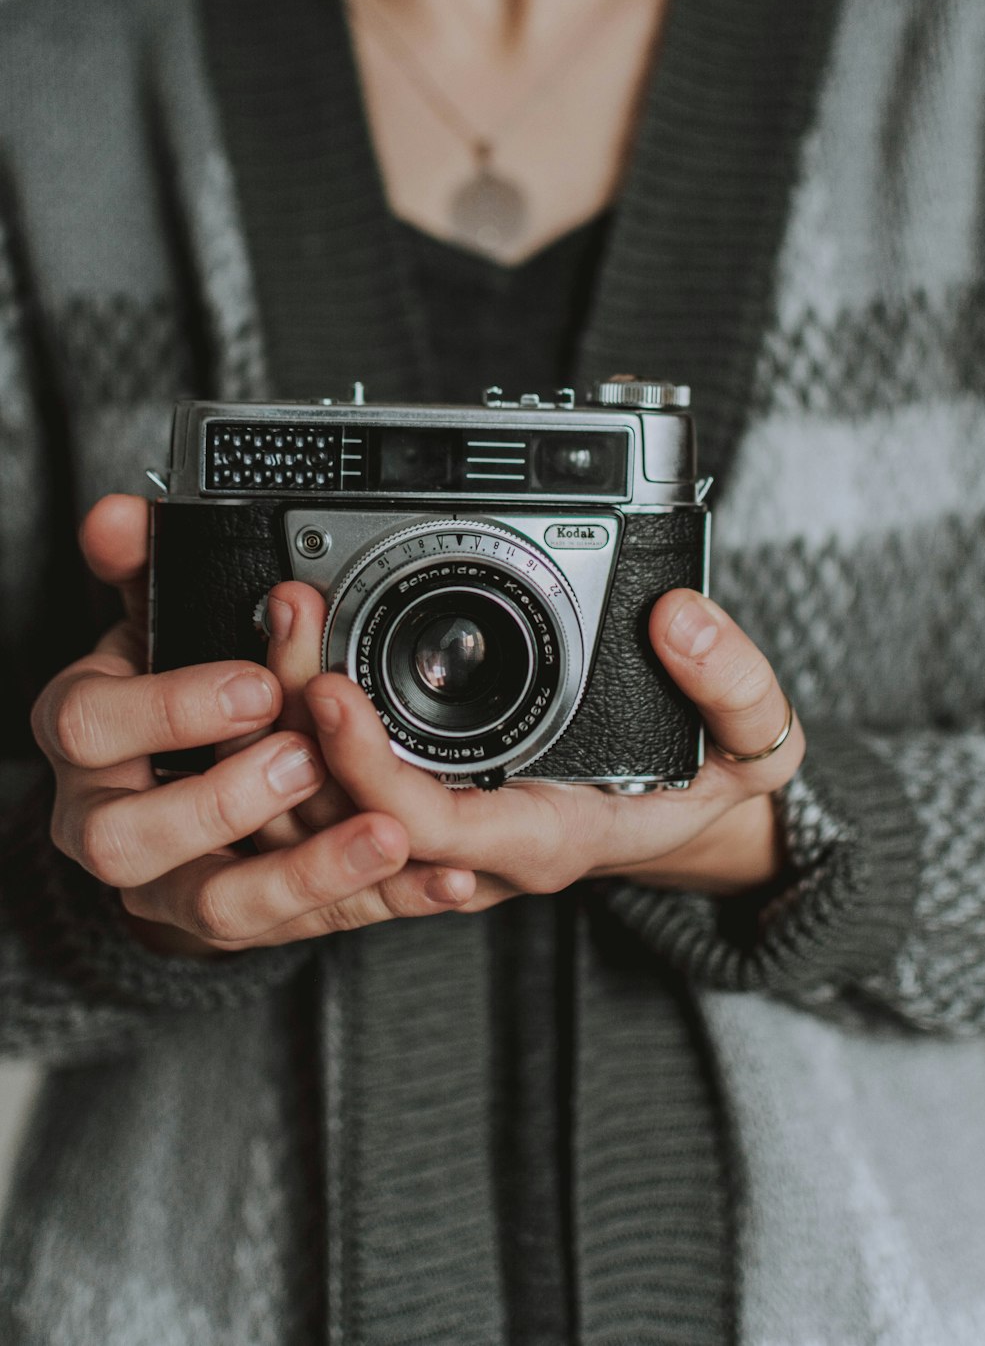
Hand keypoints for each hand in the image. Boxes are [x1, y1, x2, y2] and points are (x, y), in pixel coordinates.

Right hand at [30, 496, 473, 956]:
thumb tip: (119, 514)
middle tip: (306, 760)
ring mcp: (168, 886)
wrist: (164, 790)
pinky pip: (303, 929)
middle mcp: (106, 822)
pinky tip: (440, 880)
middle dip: (223, 801)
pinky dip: (377, 903)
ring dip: (308, 874)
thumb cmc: (164, 698)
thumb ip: (144, 569)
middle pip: (128, 840)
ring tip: (387, 837)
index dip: (173, 706)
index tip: (255, 685)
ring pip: (216, 907)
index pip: (94, 726)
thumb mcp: (153, 627)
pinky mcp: (239, 922)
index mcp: (86, 738)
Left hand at [267, 579, 804, 910]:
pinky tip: (293, 651)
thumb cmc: (708, 788)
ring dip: (286, 721)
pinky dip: (307, 727)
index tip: (330, 686)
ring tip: (278, 617)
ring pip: (327, 808)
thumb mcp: (756, 749)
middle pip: (350, 816)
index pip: (426, 826)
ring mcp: (440, 834)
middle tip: (285, 616)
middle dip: (300, 722)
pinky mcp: (423, 805)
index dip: (366, 767)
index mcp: (543, 839)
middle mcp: (474, 849)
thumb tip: (681, 619)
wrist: (685, 825)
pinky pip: (341, 789)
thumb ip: (736, 689)